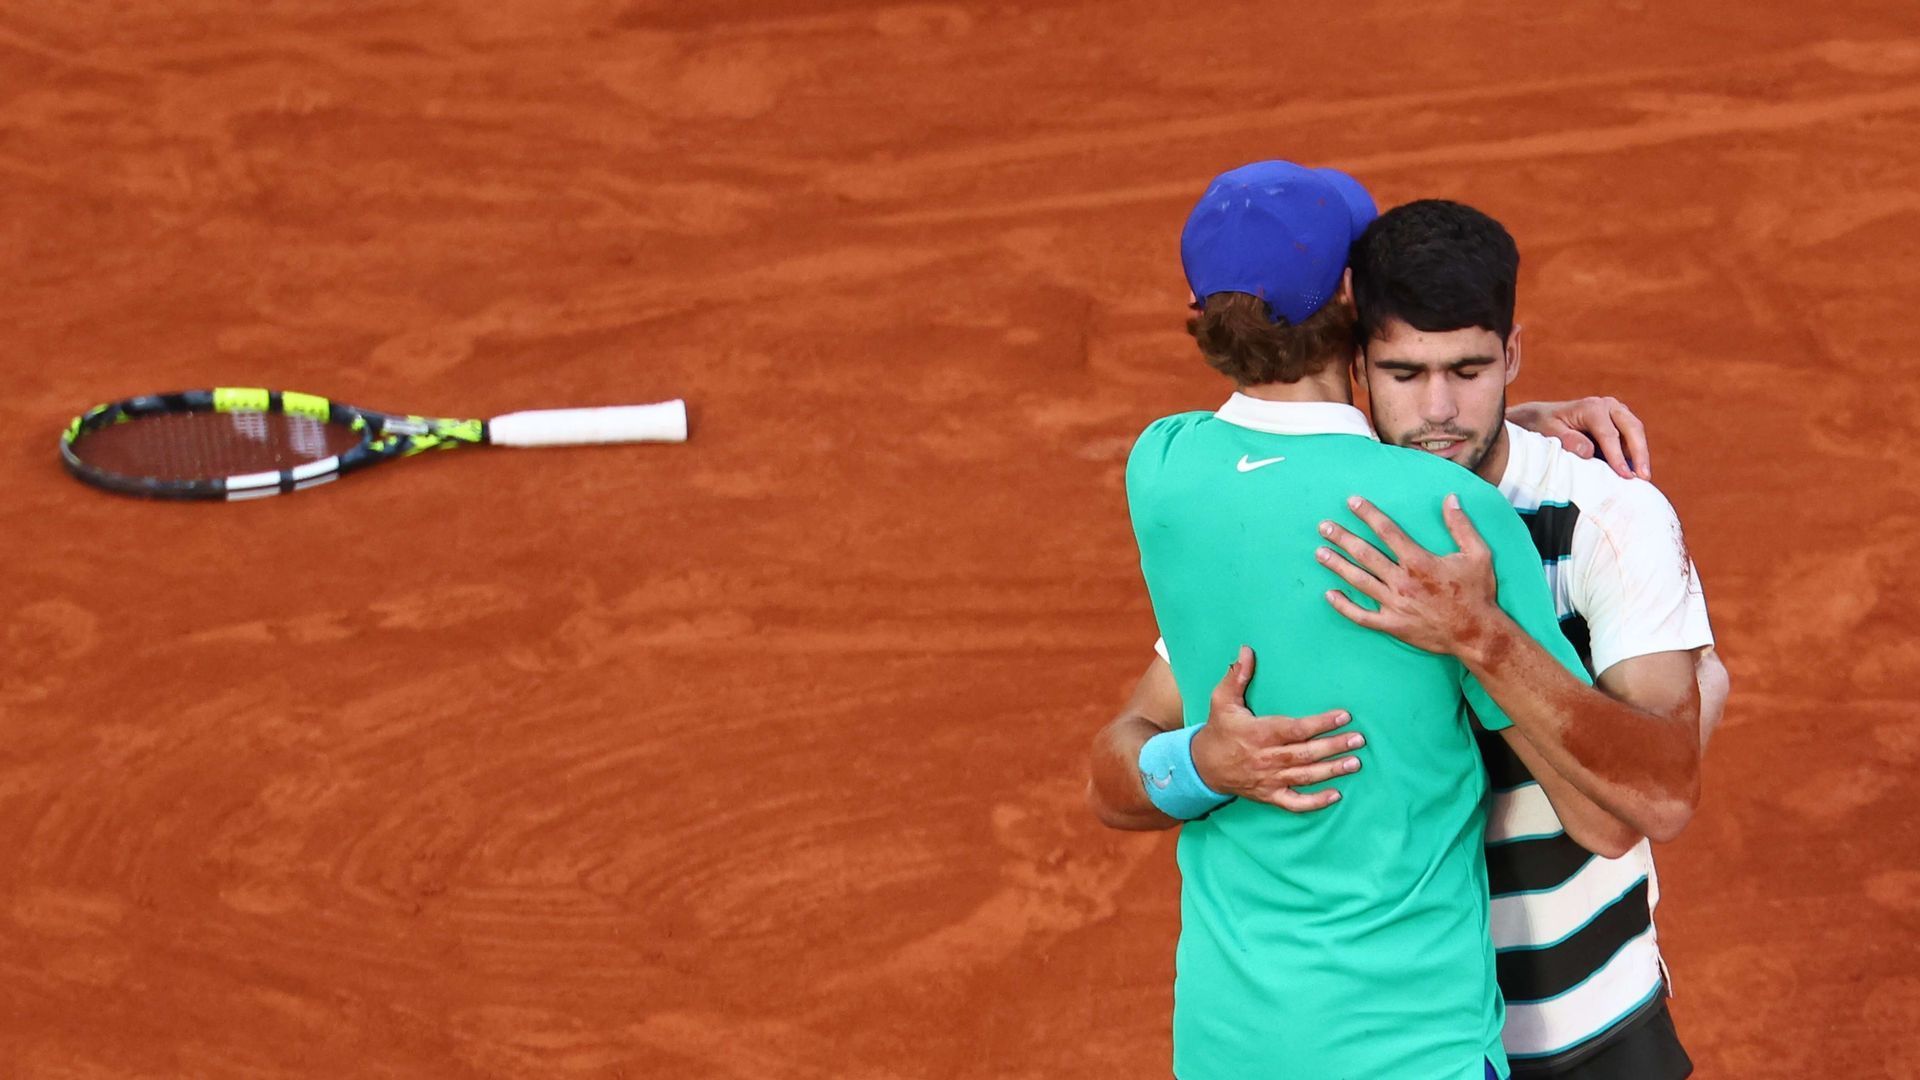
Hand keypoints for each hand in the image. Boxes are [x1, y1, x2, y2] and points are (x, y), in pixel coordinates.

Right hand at [1190, 645, 1362, 811]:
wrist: (1202, 767)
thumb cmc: (1218, 730)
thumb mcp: (1222, 700)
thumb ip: (1237, 676)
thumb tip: (1246, 650)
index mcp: (1258, 733)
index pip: (1294, 729)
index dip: (1320, 723)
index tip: (1343, 715)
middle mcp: (1266, 758)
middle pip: (1305, 753)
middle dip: (1333, 746)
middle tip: (1358, 739)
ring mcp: (1269, 779)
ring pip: (1305, 776)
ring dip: (1331, 770)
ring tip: (1354, 762)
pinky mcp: (1269, 795)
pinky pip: (1295, 803)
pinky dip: (1315, 802)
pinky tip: (1336, 795)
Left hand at [1317, 495, 1507, 660]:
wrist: (1477, 634)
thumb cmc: (1477, 593)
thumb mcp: (1478, 554)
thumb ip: (1461, 526)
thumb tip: (1450, 498)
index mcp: (1419, 562)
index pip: (1387, 532)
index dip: (1368, 515)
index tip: (1352, 503)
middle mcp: (1402, 581)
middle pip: (1365, 554)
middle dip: (1342, 538)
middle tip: (1323, 526)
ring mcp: (1394, 604)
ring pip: (1359, 581)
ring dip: (1337, 566)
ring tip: (1320, 552)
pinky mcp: (1392, 625)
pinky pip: (1362, 616)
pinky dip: (1344, 606)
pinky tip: (1329, 595)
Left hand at [1507, 397, 1650, 479]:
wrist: (1542, 417)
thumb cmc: (1544, 424)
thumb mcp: (1548, 431)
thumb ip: (1567, 439)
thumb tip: (1588, 451)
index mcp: (1591, 407)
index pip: (1609, 434)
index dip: (1617, 456)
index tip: (1624, 475)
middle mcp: (1608, 406)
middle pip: (1632, 428)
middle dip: (1640, 453)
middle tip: (1644, 477)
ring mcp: (1617, 413)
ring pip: (1636, 432)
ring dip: (1641, 455)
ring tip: (1643, 478)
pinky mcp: (1620, 423)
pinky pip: (1632, 438)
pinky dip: (1635, 454)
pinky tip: (1635, 472)